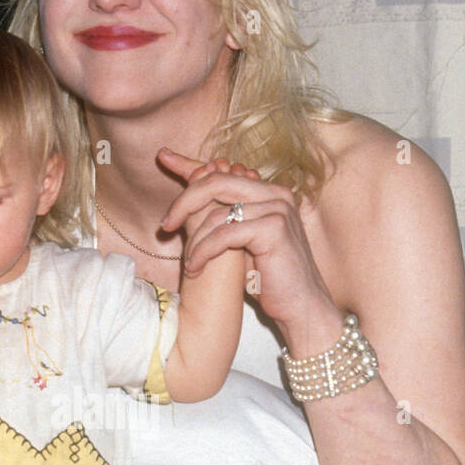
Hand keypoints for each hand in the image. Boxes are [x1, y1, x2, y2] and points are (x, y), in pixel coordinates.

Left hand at [157, 148, 339, 342]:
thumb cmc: (269, 280)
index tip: (163, 157)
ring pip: (216, 213)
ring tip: (189, 264)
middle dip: (184, 202)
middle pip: (215, 182)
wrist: (301, 307)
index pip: (222, 172)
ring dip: (195, 241)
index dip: (189, 164)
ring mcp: (277, 208)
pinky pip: (224, 234)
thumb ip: (219, 221)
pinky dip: (203, 252)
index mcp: (268, 192)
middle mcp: (275, 193)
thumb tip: (185, 208)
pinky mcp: (274, 229)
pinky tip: (195, 269)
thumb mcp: (238, 244)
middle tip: (166, 225)